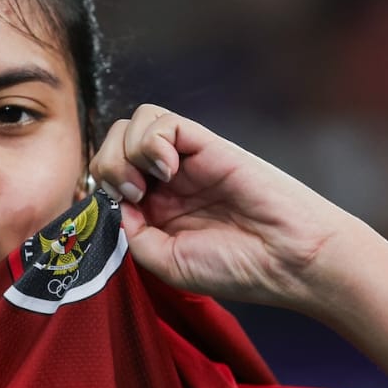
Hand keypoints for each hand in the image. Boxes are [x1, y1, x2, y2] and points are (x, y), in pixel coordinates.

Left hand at [87, 104, 364, 310]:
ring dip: (126, 152)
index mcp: (155, 212)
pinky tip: (168, 168)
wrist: (288, 258)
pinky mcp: (205, 143)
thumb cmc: (237, 268)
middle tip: (131, 195)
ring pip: (133, 125)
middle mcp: (166, 183)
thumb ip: (132, 233)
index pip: (107, 179)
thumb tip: (110, 199)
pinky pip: (161, 120)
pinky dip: (152, 141)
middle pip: (113, 145)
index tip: (114, 213)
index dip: (99, 189)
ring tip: (149, 184)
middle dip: (107, 166)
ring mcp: (186, 160)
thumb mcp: (167, 263)